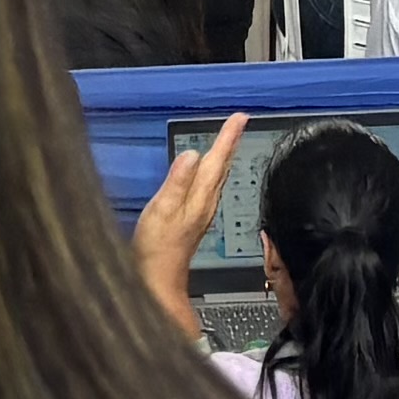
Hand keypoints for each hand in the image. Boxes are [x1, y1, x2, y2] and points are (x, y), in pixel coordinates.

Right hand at [130, 113, 245, 337]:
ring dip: (222, 156)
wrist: (157, 281)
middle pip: (221, 167)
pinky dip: (211, 171)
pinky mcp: (193, 218)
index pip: (217, 161)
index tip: (240, 117)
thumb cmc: (157, 248)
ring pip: (217, 177)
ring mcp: (200, 212)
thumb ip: (178, 182)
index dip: (228, 138)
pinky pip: (208, 187)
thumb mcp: (163, 210)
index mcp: (200, 197)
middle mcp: (205, 202)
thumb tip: (193, 153)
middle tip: (238, 122)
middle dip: (230, 143)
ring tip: (227, 139)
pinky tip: (207, 172)